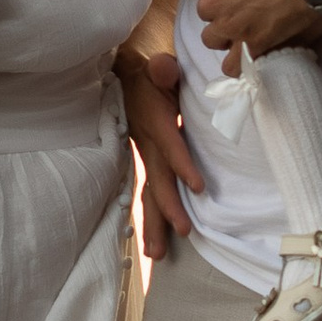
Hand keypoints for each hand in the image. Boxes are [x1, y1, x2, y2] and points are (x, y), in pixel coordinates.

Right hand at [117, 42, 205, 256]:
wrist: (122, 78)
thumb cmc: (149, 75)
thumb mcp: (157, 66)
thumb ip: (163, 69)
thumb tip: (164, 68)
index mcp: (154, 121)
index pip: (170, 145)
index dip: (182, 165)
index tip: (199, 187)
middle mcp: (147, 144)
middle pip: (157, 179)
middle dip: (168, 207)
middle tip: (184, 231)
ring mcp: (143, 157)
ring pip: (148, 194)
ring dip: (153, 224)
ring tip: (158, 254)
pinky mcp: (145, 164)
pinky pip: (147, 194)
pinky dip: (150, 220)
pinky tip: (154, 245)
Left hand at [197, 0, 321, 58]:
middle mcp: (211, 0)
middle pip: (208, 12)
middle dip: (224, 10)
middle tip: (248, 6)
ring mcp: (229, 25)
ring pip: (213, 39)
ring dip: (226, 36)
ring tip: (247, 31)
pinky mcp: (250, 45)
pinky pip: (233, 65)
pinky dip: (239, 63)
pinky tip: (248, 55)